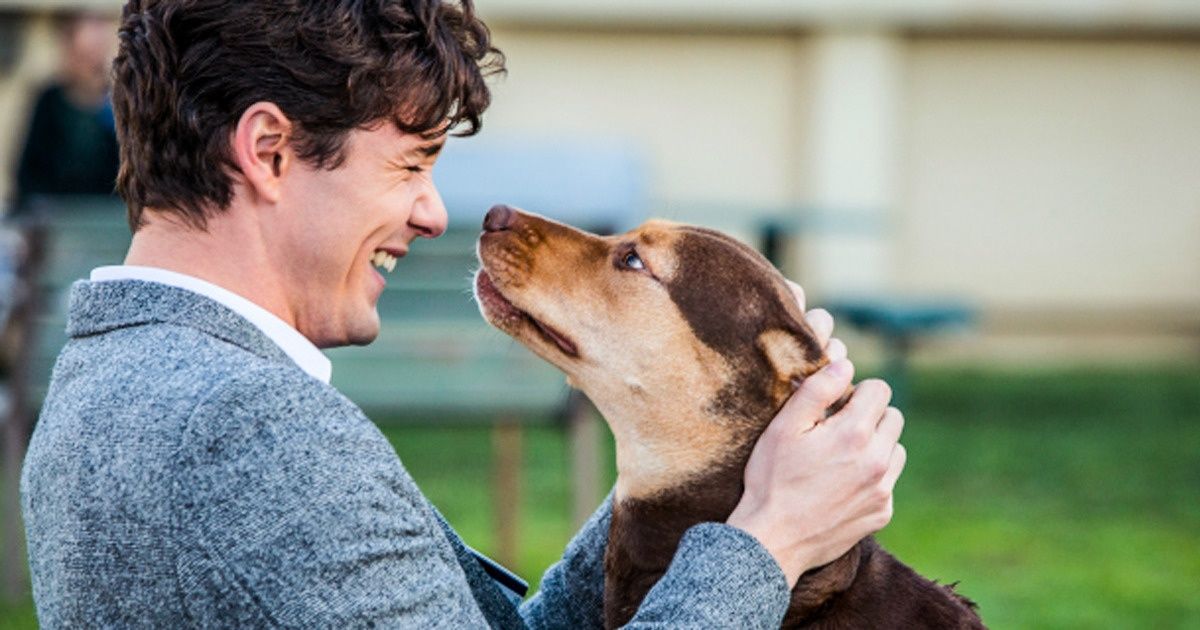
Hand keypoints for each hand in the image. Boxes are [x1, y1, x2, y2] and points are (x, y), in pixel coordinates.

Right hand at [726, 281, 905, 586]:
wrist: (773, 541)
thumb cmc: (771, 480)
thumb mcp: (783, 428)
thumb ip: (817, 391)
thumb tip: (845, 365)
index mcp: (854, 433)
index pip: (880, 389)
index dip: (856, 392)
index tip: (835, 406)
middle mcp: (877, 460)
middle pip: (894, 417)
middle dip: (869, 416)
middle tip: (837, 430)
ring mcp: (882, 489)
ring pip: (896, 449)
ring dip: (875, 446)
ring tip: (841, 458)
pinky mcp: (882, 513)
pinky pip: (888, 482)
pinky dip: (872, 478)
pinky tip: (841, 485)